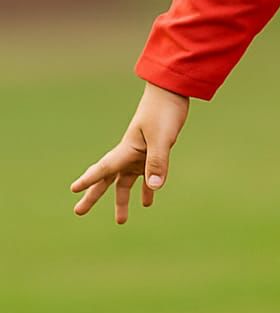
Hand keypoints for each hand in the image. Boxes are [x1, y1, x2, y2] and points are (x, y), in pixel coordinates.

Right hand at [70, 83, 189, 223]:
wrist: (172, 91)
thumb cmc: (164, 111)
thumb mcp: (162, 138)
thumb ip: (157, 161)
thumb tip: (154, 188)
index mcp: (127, 149)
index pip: (104, 168)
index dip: (88, 179)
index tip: (73, 189)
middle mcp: (129, 153)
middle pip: (107, 179)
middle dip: (93, 196)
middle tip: (78, 212)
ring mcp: (140, 154)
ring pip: (125, 182)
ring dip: (122, 200)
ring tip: (120, 221)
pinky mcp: (153, 152)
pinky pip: (146, 175)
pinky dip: (146, 188)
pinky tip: (147, 202)